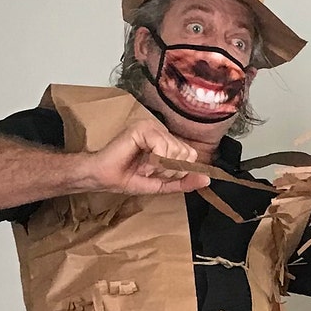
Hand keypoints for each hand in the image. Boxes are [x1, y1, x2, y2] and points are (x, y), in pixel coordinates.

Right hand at [84, 118, 209, 194]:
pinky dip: (154, 161)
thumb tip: (207, 179)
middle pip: (186, 153)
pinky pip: (163, 147)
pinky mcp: (142, 128)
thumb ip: (184, 181)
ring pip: (176, 151)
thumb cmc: (127, 178)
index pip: (190, 154)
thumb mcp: (162, 184)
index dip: (178, 170)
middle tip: (150, 171)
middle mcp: (161, 130)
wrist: (102, 178)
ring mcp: (151, 127)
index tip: (158, 174)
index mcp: (166, 140)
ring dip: (161, 167)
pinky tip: (141, 163)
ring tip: (143, 167)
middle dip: (170, 170)